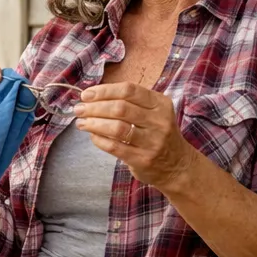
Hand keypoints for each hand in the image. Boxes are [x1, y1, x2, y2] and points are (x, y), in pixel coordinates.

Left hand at [75, 82, 197, 190]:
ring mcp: (152, 141)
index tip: (86, 95)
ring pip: (116, 127)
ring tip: (81, 122)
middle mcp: (159, 121)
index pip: (129, 90)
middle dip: (94, 107)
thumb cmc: (157, 134)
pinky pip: (115, 147)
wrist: (178, 166)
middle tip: (79, 109)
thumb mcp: (153, 113)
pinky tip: (92, 136)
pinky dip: (99, 140)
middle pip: (120, 108)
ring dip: (94, 123)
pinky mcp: (143, 159)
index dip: (104, 91)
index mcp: (160, 103)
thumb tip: (93, 97)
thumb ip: (129, 103)